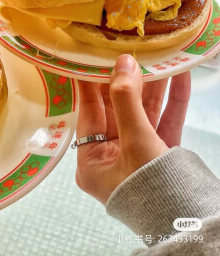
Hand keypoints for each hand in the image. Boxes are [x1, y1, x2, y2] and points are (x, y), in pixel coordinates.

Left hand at [75, 54, 190, 204]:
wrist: (189, 224)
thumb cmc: (150, 188)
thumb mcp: (134, 141)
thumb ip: (126, 100)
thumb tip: (122, 63)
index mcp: (91, 161)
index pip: (88, 112)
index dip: (90, 83)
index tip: (90, 58)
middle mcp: (111, 157)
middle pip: (118, 109)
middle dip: (129, 81)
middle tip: (130, 53)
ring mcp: (138, 156)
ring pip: (144, 113)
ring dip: (154, 87)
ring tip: (159, 59)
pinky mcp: (162, 156)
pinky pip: (164, 123)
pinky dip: (173, 101)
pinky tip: (179, 77)